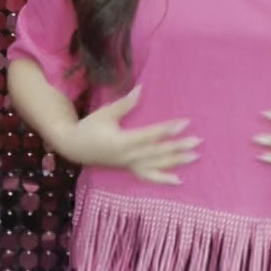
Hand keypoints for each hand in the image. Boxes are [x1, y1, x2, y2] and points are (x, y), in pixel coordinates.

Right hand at [59, 85, 199, 183]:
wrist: (74, 148)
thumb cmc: (89, 127)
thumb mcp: (105, 113)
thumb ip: (124, 104)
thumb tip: (140, 89)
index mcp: (122, 141)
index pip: (150, 135)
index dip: (167, 129)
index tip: (185, 123)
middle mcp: (128, 156)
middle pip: (158, 152)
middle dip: (178, 146)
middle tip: (197, 141)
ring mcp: (129, 165)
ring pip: (156, 165)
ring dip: (176, 162)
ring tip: (194, 157)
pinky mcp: (128, 169)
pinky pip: (148, 176)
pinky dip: (163, 179)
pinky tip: (178, 180)